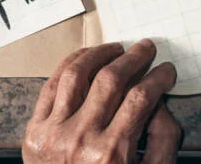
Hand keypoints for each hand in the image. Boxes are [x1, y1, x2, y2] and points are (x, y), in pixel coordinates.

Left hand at [24, 39, 180, 163]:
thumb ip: (162, 140)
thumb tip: (159, 101)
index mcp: (111, 155)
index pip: (140, 98)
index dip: (157, 78)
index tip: (167, 70)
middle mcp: (80, 141)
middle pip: (111, 80)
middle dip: (134, 58)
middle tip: (147, 48)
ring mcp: (52, 134)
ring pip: (77, 74)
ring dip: (100, 54)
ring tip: (116, 48)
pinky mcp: (33, 133)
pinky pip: (50, 86)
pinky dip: (68, 65)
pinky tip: (86, 58)